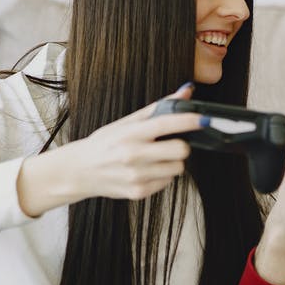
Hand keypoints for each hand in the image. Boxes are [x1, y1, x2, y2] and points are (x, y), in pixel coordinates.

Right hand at [17, 85, 198, 215]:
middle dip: (181, 146)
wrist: (80, 171)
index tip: (204, 119)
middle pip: (181, 150)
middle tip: (170, 144)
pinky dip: (162, 177)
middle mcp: (133, 155)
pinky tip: (147, 171)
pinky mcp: (138, 192)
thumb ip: (158, 109)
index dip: (190, 121)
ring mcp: (137, 175)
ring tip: (154, 159)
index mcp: (131, 133)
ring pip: (178, 168)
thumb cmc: (104, 144)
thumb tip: (186, 92)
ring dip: (172, 163)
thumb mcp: (126, 122)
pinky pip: (167, 183)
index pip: (167, 124)